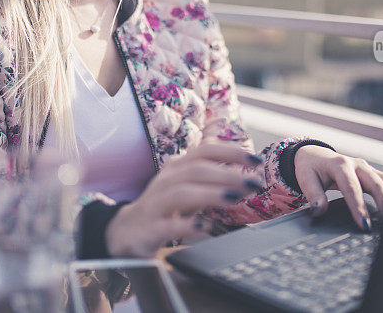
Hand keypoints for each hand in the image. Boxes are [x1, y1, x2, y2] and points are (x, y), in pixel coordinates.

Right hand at [104, 142, 264, 256]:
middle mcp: (166, 180)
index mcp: (177, 167)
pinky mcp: (150, 228)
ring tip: (235, 200)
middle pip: (196, 169)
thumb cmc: (165, 205)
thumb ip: (211, 171)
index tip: (256, 161)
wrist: (127, 231)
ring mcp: (156, 203)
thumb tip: (241, 158)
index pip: (205, 151)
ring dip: (210, 194)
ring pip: (182, 193)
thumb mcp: (188, 184)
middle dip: (228, 175)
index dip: (231, 152)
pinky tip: (205, 227)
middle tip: (253, 184)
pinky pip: (168, 225)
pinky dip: (187, 225)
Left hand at [294, 145, 382, 230]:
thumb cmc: (311, 168)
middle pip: (376, 184)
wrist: (314, 155)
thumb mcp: (306, 180)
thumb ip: (314, 196)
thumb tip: (319, 211)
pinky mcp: (372, 172)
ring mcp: (367, 167)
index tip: (364, 225)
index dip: (359, 208)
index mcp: (340, 165)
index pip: (352, 188)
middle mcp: (356, 164)